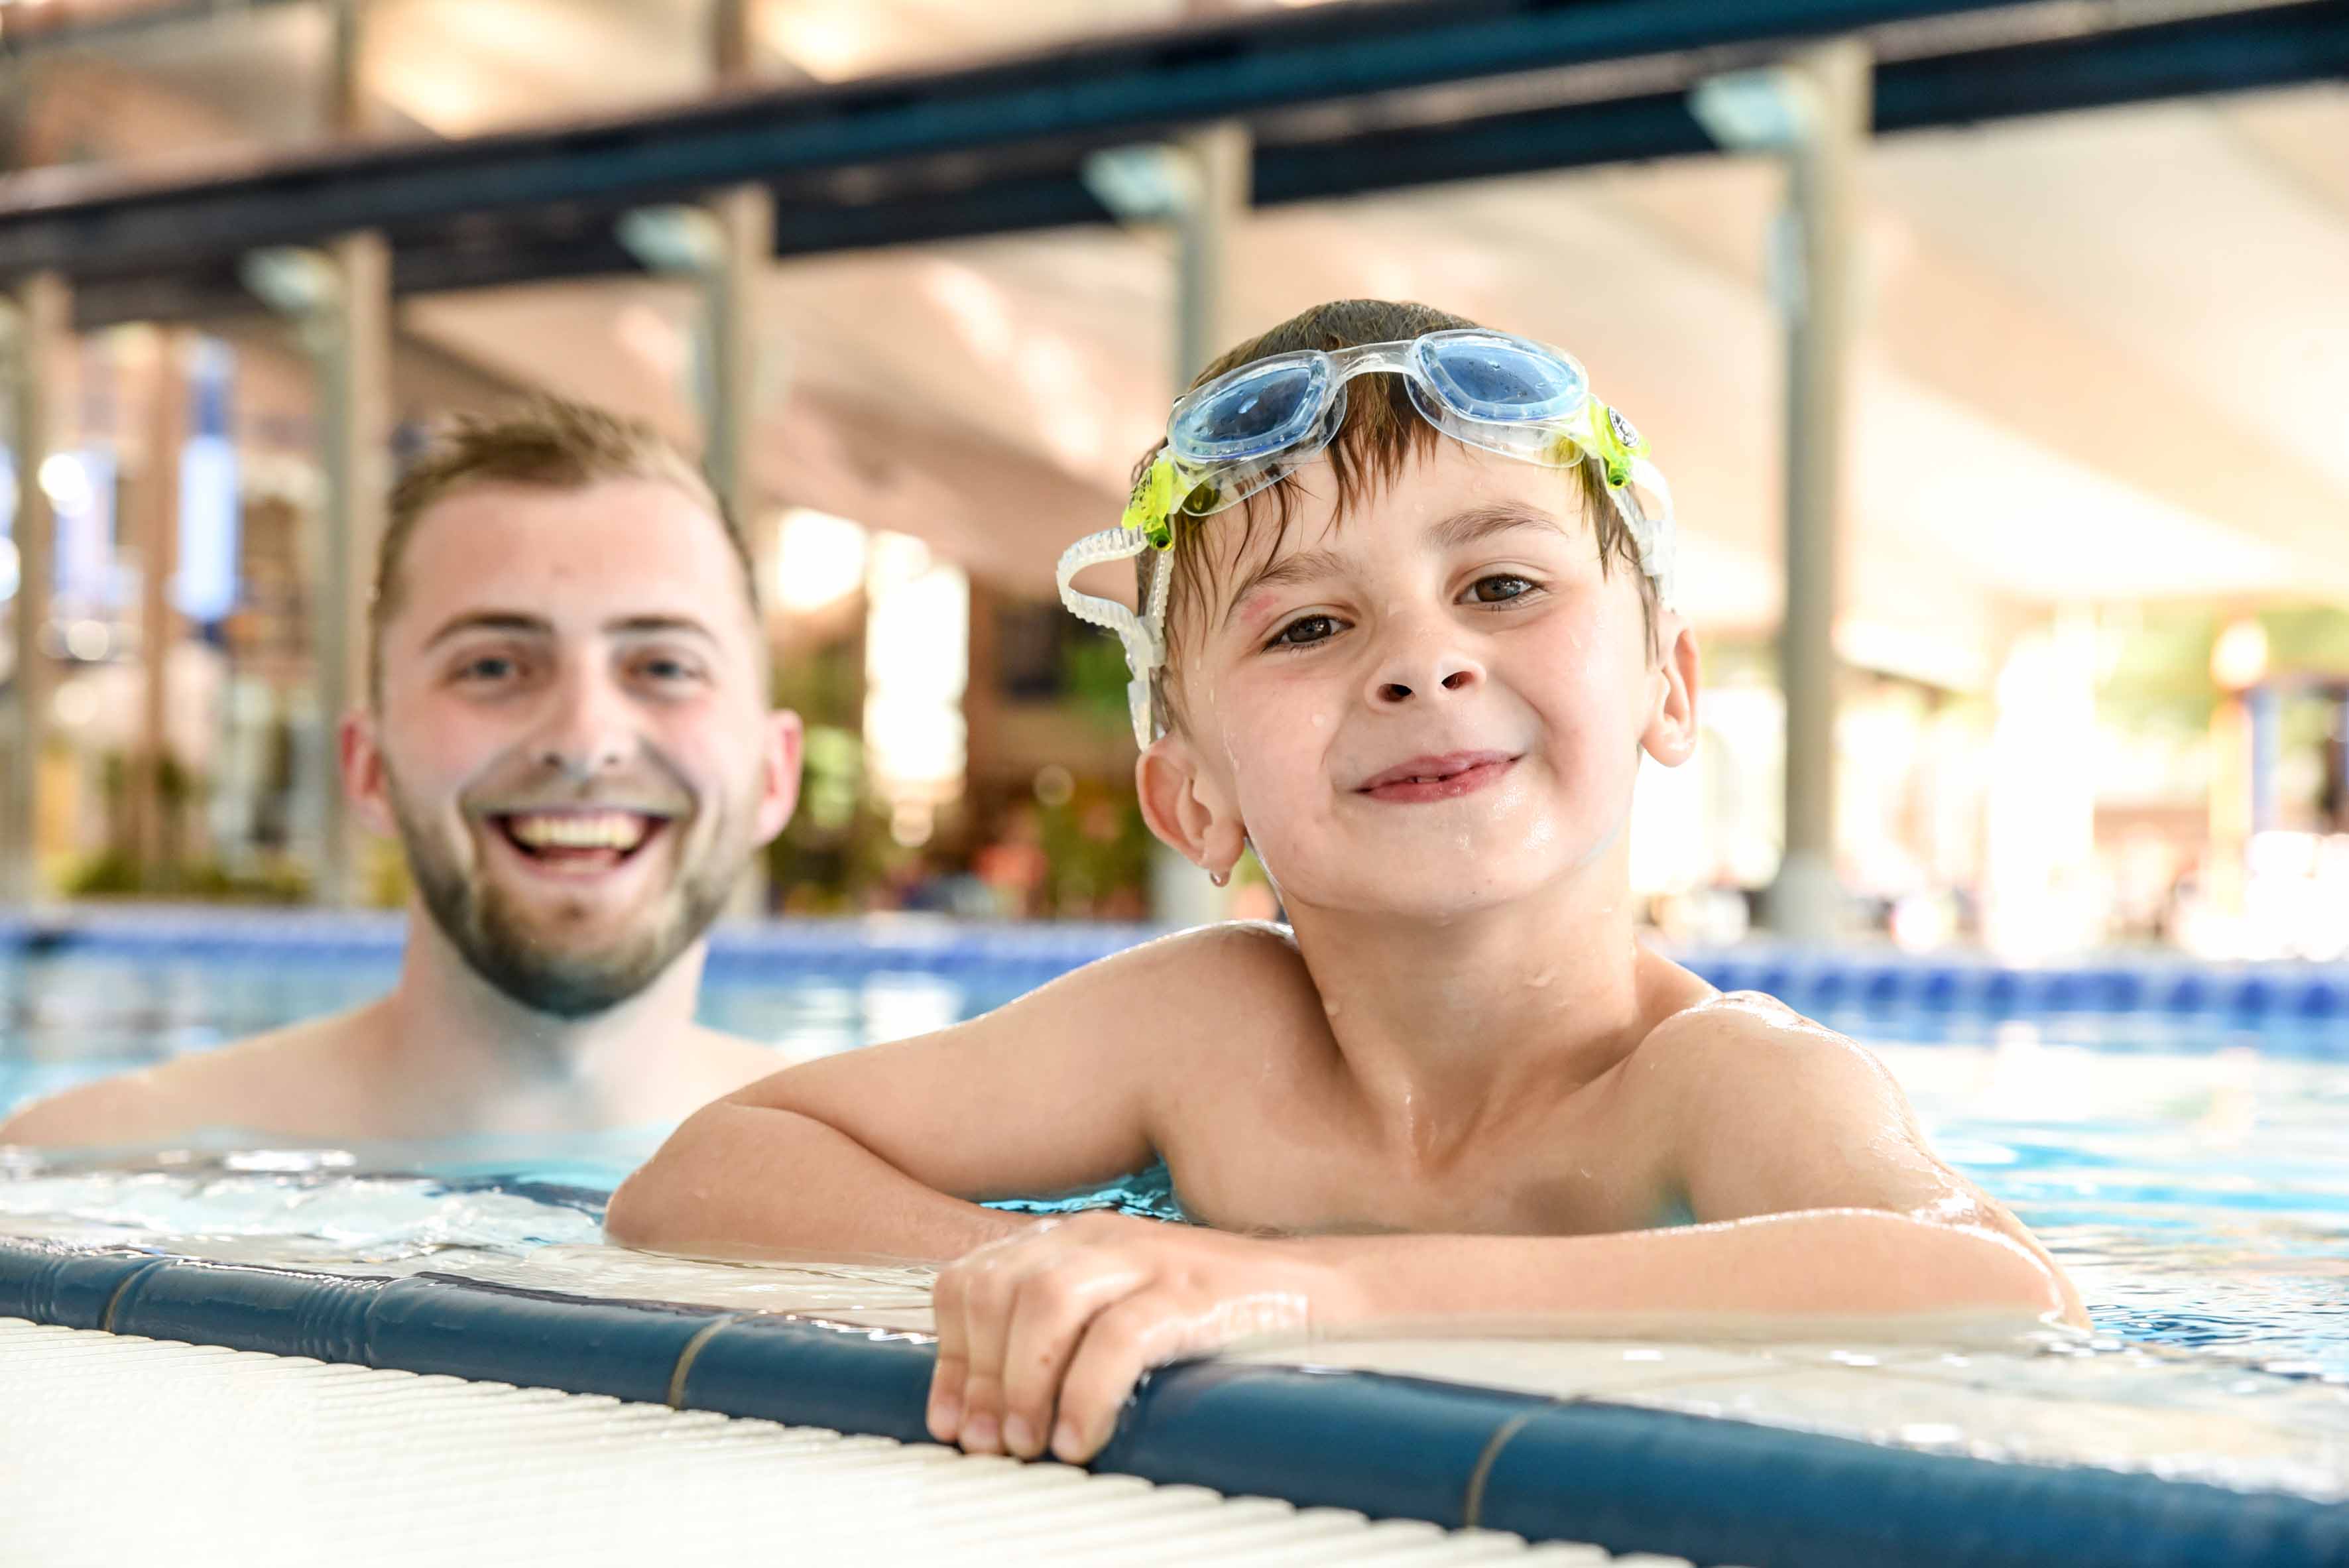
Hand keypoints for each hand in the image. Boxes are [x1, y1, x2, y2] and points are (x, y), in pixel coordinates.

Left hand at [924, 1210, 1358, 1463]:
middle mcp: (1104, 1239)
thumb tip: (982, 1414)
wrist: (1326, 1296)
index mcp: (1073, 1239)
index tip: (953, 1423)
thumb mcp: (1120, 1314)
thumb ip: (1055, 1340)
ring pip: (1046, 1302)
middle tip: (990, 1445)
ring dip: (1022, 1382)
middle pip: (999, 1289)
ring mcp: (1154, 1260)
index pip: (973, 1279)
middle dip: (979, 1375)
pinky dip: (1087, 1392)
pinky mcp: (1199, 1295)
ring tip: (1030, 1445)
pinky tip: (1082, 1439)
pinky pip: (1121, 1337)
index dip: (949, 1357)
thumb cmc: (1214, 1323)